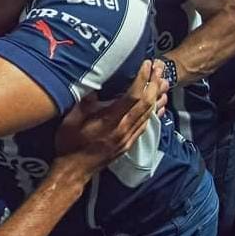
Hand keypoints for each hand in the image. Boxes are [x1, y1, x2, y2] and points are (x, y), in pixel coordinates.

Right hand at [54, 60, 167, 174]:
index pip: (132, 96)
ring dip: (157, 96)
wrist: (74, 170)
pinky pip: (146, 125)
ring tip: (164, 81)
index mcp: (110, 121)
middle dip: (154, 84)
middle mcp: (124, 129)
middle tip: (159, 68)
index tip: (146, 64)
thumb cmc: (70, 143)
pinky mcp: (128, 143)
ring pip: (149, 114)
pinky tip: (159, 105)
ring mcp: (128, 137)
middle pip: (146, 104)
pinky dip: (155, 113)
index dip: (141, 79)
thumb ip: (85, 101)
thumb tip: (95, 82)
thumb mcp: (71, 119)